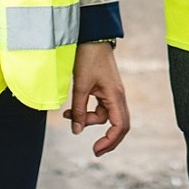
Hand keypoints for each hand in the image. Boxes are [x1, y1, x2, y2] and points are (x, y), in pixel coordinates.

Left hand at [63, 42, 129, 156]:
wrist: (91, 37)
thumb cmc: (88, 58)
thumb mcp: (80, 85)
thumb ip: (79, 109)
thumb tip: (76, 131)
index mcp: (115, 96)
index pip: (120, 126)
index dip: (110, 141)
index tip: (96, 149)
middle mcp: (118, 96)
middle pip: (119, 125)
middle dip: (107, 139)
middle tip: (94, 150)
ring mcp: (113, 93)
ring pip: (105, 116)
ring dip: (88, 120)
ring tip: (68, 115)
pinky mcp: (106, 90)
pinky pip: (100, 108)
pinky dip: (87, 111)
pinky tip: (72, 110)